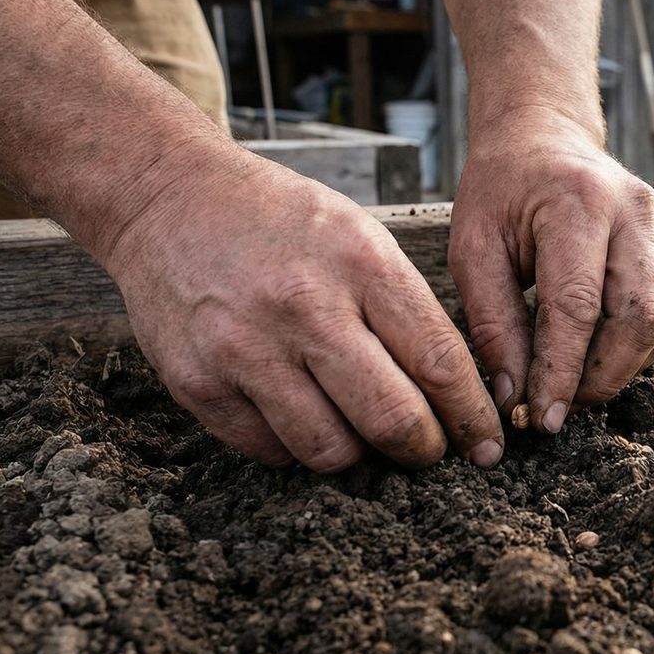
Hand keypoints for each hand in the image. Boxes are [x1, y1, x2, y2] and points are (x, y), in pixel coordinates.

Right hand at [105, 149, 502, 471]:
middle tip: (432, 452)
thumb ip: (407, 310)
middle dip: (426, 450)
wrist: (167, 197)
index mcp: (361, 263)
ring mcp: (246, 349)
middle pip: (392, 419)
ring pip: (332, 450)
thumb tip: (454, 392)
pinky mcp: (198, 383)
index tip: (486, 444)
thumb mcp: (361, 237)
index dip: (471, 416)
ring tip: (364, 434)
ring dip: (361, 456)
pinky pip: (271, 451)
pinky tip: (305, 417)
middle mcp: (305, 307)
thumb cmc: (280, 222)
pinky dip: (298, 448)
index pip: (439, 363)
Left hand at [448, 111, 653, 432]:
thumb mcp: (472, 249)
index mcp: (578, 203)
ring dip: (625, 367)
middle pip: (641, 318)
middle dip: (603, 377)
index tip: (542, 418)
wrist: (543, 136)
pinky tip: (600, 351)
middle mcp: (634, 212)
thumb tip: (514, 396)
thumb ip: (492, 324)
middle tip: (563, 403)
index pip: (578, 306)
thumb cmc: (501, 190)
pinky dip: (638, 347)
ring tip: (578, 380)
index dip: (562, 372)